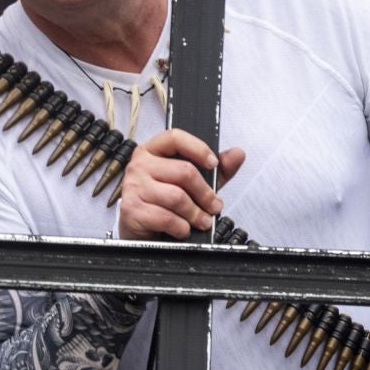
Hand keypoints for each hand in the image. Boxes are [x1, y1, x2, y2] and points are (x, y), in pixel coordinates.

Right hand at [116, 128, 245, 239]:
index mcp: (153, 151)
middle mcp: (140, 165)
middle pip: (183, 172)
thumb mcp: (194, 184)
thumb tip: (237, 154)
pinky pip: (166, 217)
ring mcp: (133, 187)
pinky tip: (184, 229)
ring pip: (176, 197)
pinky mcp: (131, 209)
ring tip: (202, 221)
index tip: (214, 164)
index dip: (198, 148)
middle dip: (206, 193)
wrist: (141, 231)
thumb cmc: (165, 202)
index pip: (175, 137)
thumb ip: (217, 170)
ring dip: (196, 214)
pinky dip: (182, 227)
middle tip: (215, 206)